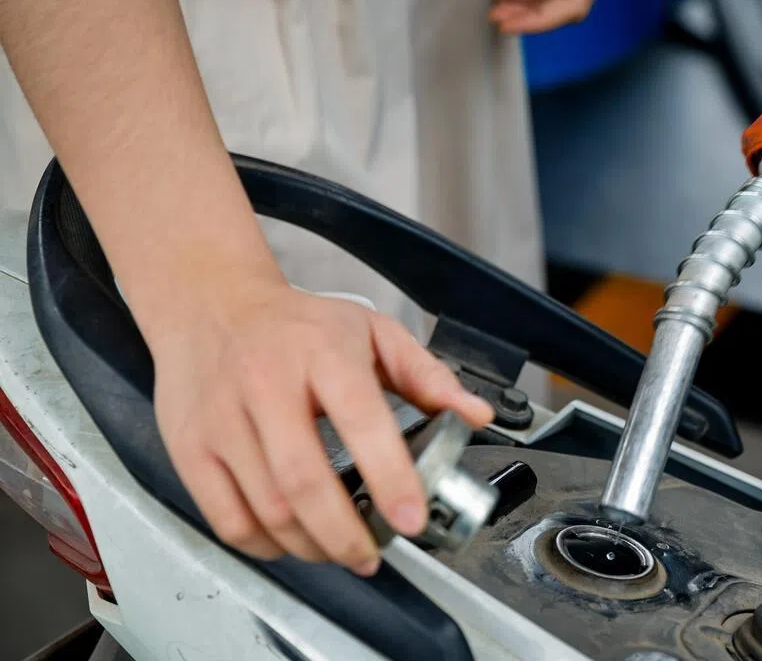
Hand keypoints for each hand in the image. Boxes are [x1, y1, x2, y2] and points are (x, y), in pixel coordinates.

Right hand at [150, 279, 492, 575]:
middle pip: (303, 481)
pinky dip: (264, 546)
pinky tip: (290, 541)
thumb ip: (428, 376)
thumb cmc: (298, 325)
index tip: (411, 517)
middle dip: (346, 534)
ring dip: (310, 547)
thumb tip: (475, 415)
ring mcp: (222, 418)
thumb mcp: (372, 331)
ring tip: (338, 549)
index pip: (360, 419)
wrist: (210, 305)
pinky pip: (226, 519)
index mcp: (322, 352)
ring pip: (266, 509)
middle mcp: (266, 383)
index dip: (389, 477)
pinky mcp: (189, 446)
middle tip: (372, 553)